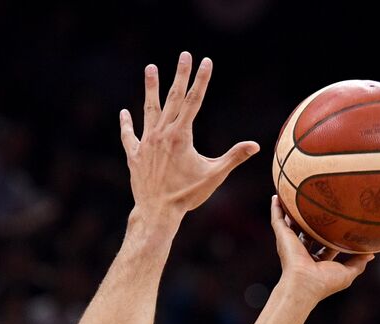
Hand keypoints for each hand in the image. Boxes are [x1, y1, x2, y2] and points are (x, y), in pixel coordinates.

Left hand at [121, 52, 258, 214]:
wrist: (157, 212)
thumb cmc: (187, 196)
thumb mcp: (213, 176)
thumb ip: (233, 157)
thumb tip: (256, 146)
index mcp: (181, 135)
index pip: (194, 100)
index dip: (201, 80)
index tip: (206, 61)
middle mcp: (162, 134)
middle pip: (173, 98)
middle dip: (180, 75)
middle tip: (185, 54)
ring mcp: (146, 143)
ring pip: (148, 110)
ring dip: (150, 88)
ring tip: (150, 68)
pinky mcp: (135, 155)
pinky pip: (130, 136)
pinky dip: (127, 124)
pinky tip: (124, 113)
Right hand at [271, 196, 373, 302]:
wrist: (305, 284)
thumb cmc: (325, 282)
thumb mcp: (347, 272)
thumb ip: (358, 261)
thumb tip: (371, 253)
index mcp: (317, 260)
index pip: (325, 244)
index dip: (332, 234)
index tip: (340, 221)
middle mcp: (303, 251)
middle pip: (307, 231)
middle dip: (311, 221)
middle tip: (319, 204)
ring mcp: (291, 243)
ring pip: (291, 223)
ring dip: (291, 211)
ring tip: (293, 195)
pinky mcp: (282, 237)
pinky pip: (277, 219)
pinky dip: (276, 208)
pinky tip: (277, 196)